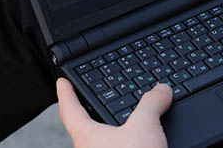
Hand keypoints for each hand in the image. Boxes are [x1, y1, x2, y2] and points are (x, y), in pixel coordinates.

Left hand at [57, 78, 171, 147]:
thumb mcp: (144, 127)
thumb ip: (151, 104)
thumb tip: (161, 90)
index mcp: (89, 138)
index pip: (70, 110)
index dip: (65, 93)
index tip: (61, 82)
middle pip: (86, 127)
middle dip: (90, 112)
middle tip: (93, 98)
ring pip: (106, 141)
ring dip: (115, 129)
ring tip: (128, 118)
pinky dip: (131, 142)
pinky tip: (145, 143)